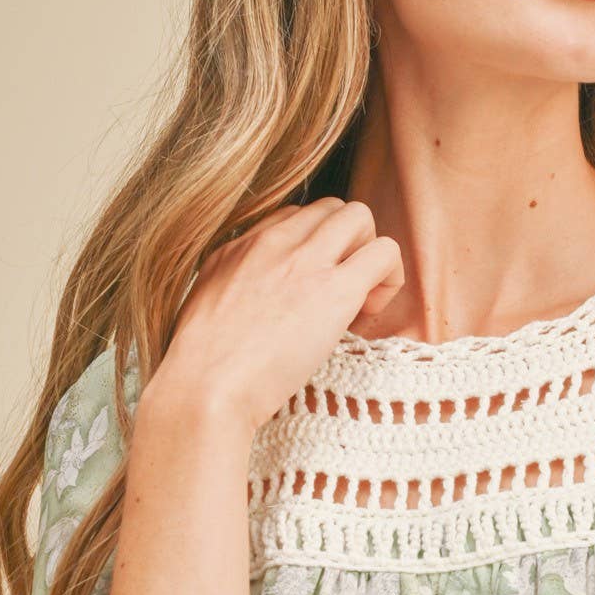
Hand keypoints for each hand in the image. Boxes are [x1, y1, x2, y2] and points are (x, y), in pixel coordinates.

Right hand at [156, 196, 407, 432]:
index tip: (309, 290)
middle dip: (346, 244)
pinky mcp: (336, 288)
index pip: (295, 218)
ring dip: (369, 254)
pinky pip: (385, 252)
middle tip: (342, 292)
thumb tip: (260, 298)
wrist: (206, 386)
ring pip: (360, 216)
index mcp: (242, 245)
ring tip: (358, 301)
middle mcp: (275, 242)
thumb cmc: (205, 366)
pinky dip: (389, 277)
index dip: (313, 250)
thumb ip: (235, 286)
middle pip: (330, 209)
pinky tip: (368, 312)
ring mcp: (306, 260)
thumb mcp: (207, 304)